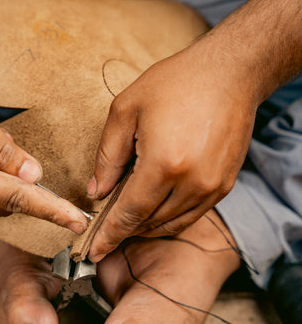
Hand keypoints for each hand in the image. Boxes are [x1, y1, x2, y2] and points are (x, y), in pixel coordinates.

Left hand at [87, 38, 257, 260]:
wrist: (229, 72)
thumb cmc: (175, 82)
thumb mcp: (125, 110)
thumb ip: (107, 157)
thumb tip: (96, 192)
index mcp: (163, 165)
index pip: (129, 213)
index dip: (109, 235)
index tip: (94, 251)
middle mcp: (192, 183)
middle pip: (150, 222)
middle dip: (124, 230)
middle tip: (105, 230)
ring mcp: (213, 187)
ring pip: (172, 223)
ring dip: (147, 225)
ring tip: (128, 218)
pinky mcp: (225, 184)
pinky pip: (192, 214)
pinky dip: (170, 217)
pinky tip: (155, 207)